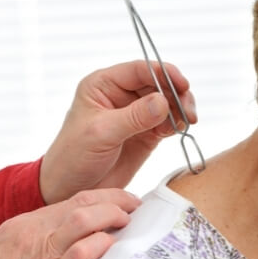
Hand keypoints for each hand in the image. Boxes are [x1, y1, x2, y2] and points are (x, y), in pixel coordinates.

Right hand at [0, 189, 139, 258]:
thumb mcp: (11, 252)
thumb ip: (41, 240)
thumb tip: (78, 237)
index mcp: (26, 225)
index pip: (73, 200)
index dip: (103, 197)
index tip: (123, 200)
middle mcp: (33, 233)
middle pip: (81, 203)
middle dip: (114, 200)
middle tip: (134, 206)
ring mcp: (39, 254)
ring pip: (82, 220)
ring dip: (111, 217)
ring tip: (127, 222)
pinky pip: (77, 255)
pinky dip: (97, 246)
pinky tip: (110, 246)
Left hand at [39, 60, 196, 203]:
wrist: (69, 189)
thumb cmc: (73, 157)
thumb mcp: (101, 134)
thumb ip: (133, 117)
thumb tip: (163, 101)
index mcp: (103, 85)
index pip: (139, 70)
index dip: (163, 73)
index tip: (182, 84)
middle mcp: (120, 95)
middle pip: (158, 83)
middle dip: (176, 93)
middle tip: (188, 110)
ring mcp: (135, 114)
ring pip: (166, 102)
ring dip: (180, 108)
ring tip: (187, 121)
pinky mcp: (145, 133)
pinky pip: (168, 121)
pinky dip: (178, 124)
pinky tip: (179, 130)